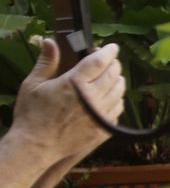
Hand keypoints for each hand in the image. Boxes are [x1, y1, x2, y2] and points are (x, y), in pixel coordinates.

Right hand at [11, 40, 124, 163]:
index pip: (100, 61)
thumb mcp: (33, 84)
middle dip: (114, 64)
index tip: (113, 47)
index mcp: (75, 83)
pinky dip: (116, 100)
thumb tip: (50, 41)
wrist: (36, 146)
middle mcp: (92, 97)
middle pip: (114, 74)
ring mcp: (101, 114)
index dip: (109, 52)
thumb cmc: (32, 114)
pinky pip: (118, 109)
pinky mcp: (104, 128)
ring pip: (119, 91)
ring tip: (109, 77)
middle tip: (108, 61)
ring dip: (117, 80)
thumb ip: (46, 62)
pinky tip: (108, 98)